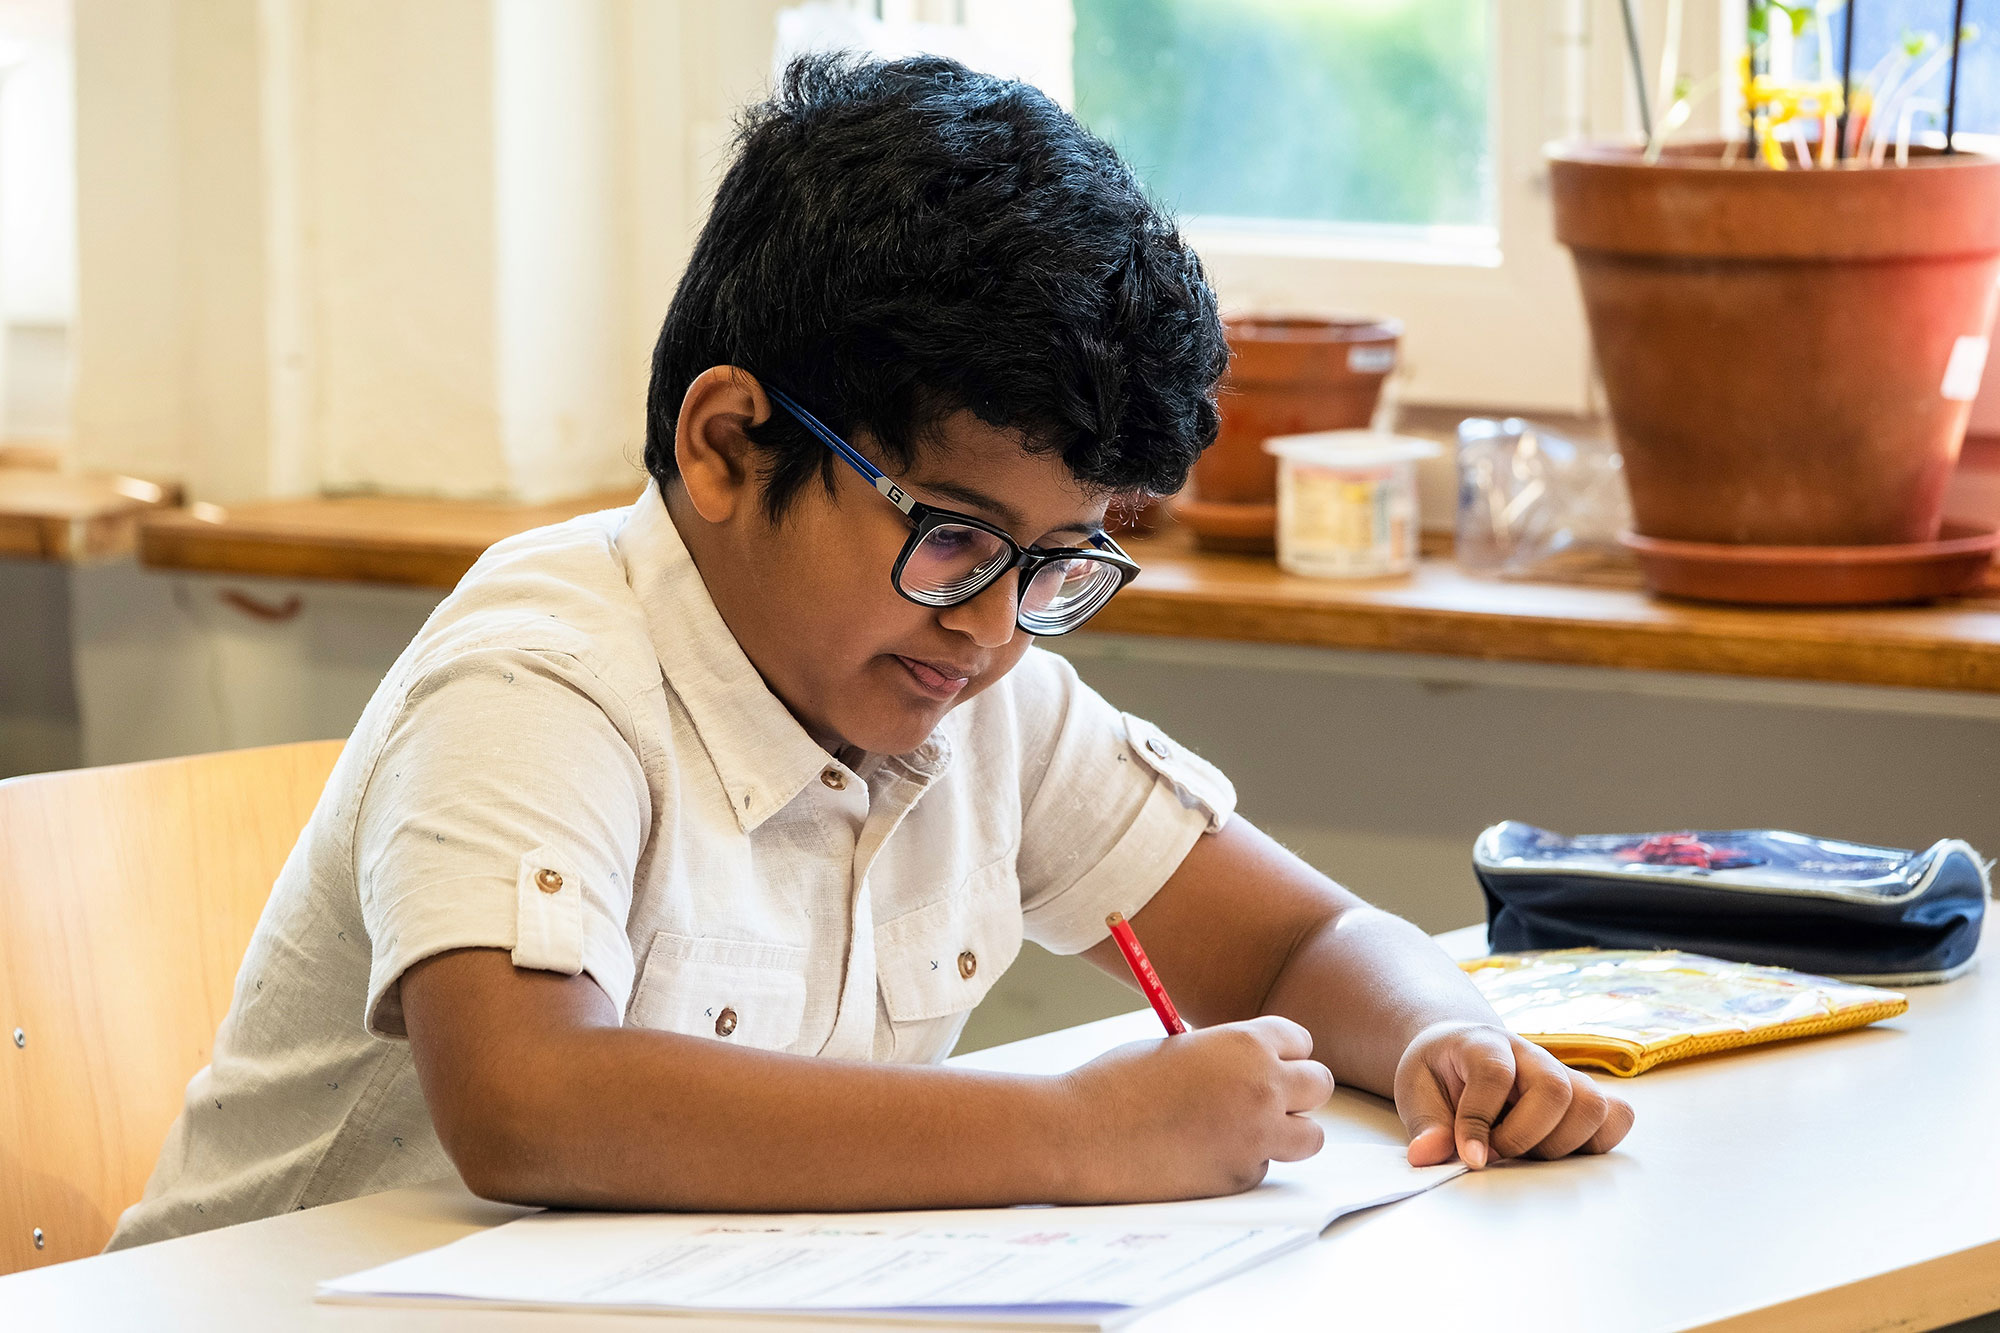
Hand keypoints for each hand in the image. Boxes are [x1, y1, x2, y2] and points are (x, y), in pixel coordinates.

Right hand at [1061, 1015, 1335, 1201]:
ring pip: (1311, 1136)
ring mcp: (1256, 1137)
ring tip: (1243, 1127)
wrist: (1081, 1134)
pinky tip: (1200, 1154)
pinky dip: (1243, 1162)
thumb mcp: (1178, 1049)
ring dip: (1287, 1131)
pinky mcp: (1241, 1177)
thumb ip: (1223, 1055)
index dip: (1280, 1051)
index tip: (1263, 1060)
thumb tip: (1250, 1067)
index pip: (1300, 1041)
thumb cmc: (1117, 1083)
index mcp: (1245, 1044)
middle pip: (1319, 1085)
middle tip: (1264, 1095)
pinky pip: (1264, 1167)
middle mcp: (1263, 1088)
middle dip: (1297, 1089)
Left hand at [1395, 1021, 1633, 1168]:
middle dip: (1525, 1136)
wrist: (1462, 1052)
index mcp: (1483, 1043)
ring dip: (1561, 1144)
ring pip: (1593, 1104)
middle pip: (1555, 1088)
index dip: (1479, 1120)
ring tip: (1525, 1153)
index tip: (1470, 1157)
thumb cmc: (1440, 1073)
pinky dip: (1595, 1142)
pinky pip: (1617, 1116)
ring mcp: (1564, 1073)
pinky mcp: (1586, 1096)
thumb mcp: (1415, 1090)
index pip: (1494, 1073)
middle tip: (1496, 1154)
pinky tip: (1555, 1150)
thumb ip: (1425, 1123)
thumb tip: (1426, 1155)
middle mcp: (1530, 1053)